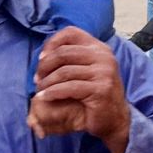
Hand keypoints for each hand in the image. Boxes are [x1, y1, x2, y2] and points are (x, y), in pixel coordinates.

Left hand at [27, 27, 132, 152]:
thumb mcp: (86, 71)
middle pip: (63, 53)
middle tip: (37, 80)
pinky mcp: (101, 88)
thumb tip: (43, 55)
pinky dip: (53, 92)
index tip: (41, 59)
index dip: (52, 43)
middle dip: (45, 66)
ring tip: (40, 91)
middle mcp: (103, 56)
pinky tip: (45, 97)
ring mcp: (104, 72)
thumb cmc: (95, 96)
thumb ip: (71, 59)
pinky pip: (69, 87)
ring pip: (64, 71)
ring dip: (47, 82)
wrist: (115, 119)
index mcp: (99, 48)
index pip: (71, 33)